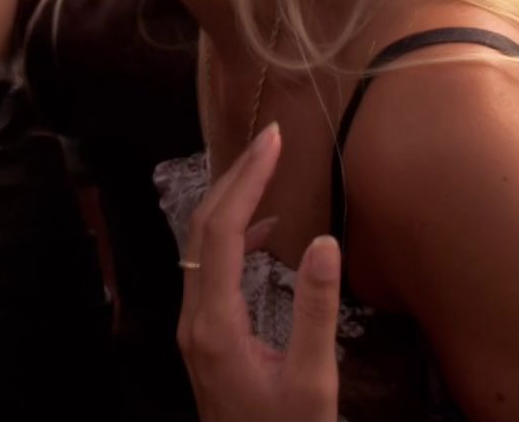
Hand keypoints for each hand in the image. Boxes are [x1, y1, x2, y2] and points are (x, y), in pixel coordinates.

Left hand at [178, 124, 341, 421]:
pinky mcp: (205, 337)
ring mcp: (195, 329)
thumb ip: (316, 309)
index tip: (273, 139)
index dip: (247, 179)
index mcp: (216, 324)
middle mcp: (195, 320)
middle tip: (270, 139)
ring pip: (201, 246)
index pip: (222, 229)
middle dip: (235, 178)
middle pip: (202, 228)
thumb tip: (323, 241)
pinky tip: (266, 230)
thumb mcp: (314, 379)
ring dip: (231, 202)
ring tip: (268, 169)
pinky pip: (210, 268)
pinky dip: (234, 236)